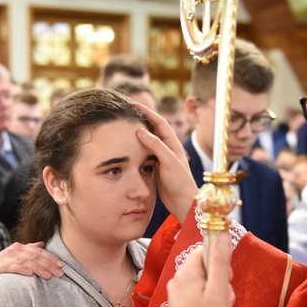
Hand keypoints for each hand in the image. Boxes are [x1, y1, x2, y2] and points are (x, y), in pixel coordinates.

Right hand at [0, 242, 62, 296]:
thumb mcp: (14, 260)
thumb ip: (27, 251)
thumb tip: (41, 244)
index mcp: (19, 248)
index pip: (38, 251)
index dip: (51, 258)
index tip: (61, 266)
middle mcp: (13, 250)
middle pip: (35, 256)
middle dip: (49, 264)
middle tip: (59, 273)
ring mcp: (5, 257)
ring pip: (26, 261)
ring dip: (39, 268)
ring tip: (49, 276)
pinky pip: (12, 266)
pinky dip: (22, 269)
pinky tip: (30, 274)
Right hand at [133, 102, 197, 222]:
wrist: (183, 202)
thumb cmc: (180, 182)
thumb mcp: (168, 162)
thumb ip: (156, 146)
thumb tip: (140, 131)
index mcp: (173, 144)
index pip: (159, 122)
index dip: (147, 112)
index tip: (133, 104)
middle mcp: (168, 149)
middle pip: (153, 129)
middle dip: (141, 119)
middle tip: (126, 113)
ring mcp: (161, 158)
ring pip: (148, 142)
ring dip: (137, 133)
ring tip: (124, 127)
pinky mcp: (156, 168)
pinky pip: (144, 154)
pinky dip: (136, 148)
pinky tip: (127, 148)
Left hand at [167, 233, 234, 306]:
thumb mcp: (219, 290)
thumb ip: (220, 261)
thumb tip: (221, 233)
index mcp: (185, 273)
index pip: (203, 252)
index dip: (219, 261)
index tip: (227, 278)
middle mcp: (177, 281)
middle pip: (204, 269)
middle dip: (220, 282)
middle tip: (225, 299)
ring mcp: (176, 296)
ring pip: (204, 285)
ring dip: (217, 296)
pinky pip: (198, 298)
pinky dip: (209, 305)